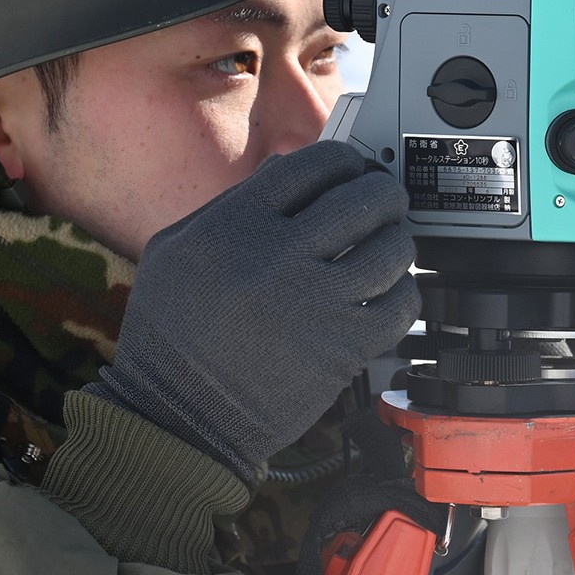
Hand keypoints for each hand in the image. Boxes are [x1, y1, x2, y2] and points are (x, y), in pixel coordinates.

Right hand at [97, 141, 418, 477]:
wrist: (176, 416)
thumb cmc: (169, 334)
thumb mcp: (175, 248)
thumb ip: (230, 204)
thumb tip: (286, 170)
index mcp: (235, 224)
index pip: (312, 164)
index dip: (342, 158)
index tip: (350, 166)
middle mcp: (279, 256)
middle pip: (361, 199)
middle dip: (382, 191)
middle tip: (383, 199)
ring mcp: (316, 303)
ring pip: (391, 249)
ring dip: (398, 239)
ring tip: (389, 244)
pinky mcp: (343, 348)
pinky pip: (401, 305)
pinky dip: (404, 292)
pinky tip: (389, 292)